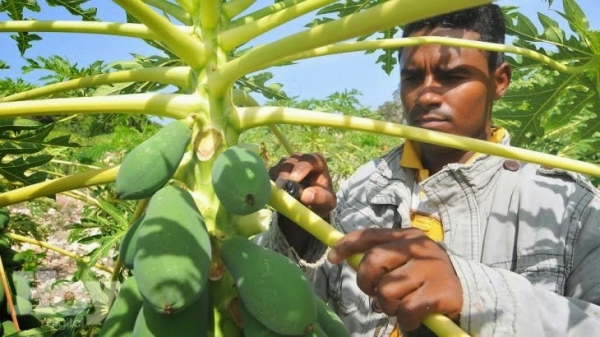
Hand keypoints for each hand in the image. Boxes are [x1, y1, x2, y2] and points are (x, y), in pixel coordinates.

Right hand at [269, 152, 335, 217]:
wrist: (308, 208)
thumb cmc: (321, 200)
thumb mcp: (327, 202)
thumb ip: (320, 197)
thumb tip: (306, 196)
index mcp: (317, 162)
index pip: (309, 159)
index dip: (301, 168)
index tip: (294, 180)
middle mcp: (300, 159)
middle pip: (290, 162)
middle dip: (285, 174)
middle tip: (282, 187)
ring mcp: (287, 164)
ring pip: (279, 167)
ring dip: (278, 180)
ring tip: (278, 193)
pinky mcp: (275, 172)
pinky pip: (270, 175)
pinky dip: (271, 183)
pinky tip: (274, 193)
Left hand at [327, 228, 462, 330]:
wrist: (466, 292)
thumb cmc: (422, 277)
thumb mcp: (403, 260)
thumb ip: (379, 255)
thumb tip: (343, 256)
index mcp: (406, 236)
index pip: (370, 235)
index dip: (347, 245)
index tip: (332, 257)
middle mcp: (419, 247)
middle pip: (373, 261)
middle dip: (366, 283)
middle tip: (375, 293)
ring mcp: (432, 268)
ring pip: (387, 291)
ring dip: (389, 306)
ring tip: (401, 305)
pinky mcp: (442, 292)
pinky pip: (406, 310)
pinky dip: (405, 320)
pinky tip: (413, 317)